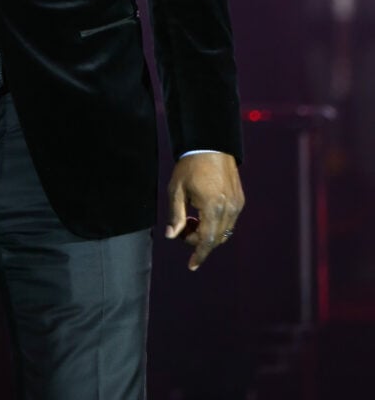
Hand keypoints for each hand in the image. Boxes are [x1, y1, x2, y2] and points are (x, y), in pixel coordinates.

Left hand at [165, 152, 243, 270]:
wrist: (211, 145)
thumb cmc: (190, 166)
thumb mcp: (177, 189)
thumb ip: (175, 215)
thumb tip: (171, 236)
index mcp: (212, 206)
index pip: (207, 240)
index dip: (199, 255)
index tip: (192, 266)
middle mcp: (229, 208)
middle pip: (216, 239)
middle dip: (199, 241)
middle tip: (182, 229)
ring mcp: (236, 204)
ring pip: (224, 232)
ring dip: (208, 233)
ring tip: (192, 219)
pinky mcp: (239, 200)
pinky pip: (229, 221)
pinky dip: (217, 224)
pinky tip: (203, 213)